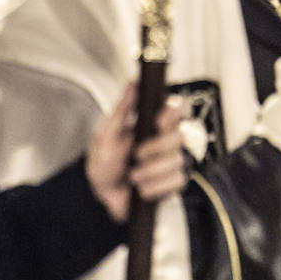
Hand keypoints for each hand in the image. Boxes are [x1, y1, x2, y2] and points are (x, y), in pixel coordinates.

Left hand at [86, 83, 188, 223]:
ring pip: (178, 160)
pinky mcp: (175, 182)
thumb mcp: (107, 134)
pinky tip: (142, 188)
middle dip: (157, 148)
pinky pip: (176, 181)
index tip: (158, 121)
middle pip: (181, 135)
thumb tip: (133, 82)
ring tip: (133, 176)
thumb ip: (123, 109)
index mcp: (153, 123)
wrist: (100, 197)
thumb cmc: (103, 163)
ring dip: (151, 170)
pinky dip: (155, 187)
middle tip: (137, 155)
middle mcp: (167, 140)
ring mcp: (173, 161)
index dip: (174, 112)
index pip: (179, 108)